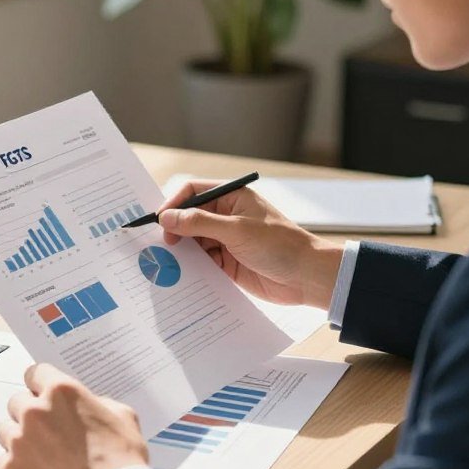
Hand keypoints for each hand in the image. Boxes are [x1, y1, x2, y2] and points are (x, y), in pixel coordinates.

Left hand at [0, 363, 147, 468]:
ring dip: (18, 438)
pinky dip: (16, 467)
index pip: (35, 373)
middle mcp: (35, 410)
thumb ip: (99, 403)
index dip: (39, 385)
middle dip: (28, 413)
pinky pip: (3, 460)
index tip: (42, 395)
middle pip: (17, 402)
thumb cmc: (121, 460)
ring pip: (5, 429)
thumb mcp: (123, 417)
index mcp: (62, 391)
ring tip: (38, 456)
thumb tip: (88, 404)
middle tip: (46, 432)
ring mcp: (19, 439)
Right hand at [158, 180, 341, 307]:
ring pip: (193, 241)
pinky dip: (191, 266)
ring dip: (182, 249)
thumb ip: (199, 223)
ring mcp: (226, 240)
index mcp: (232, 198)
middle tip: (162, 242)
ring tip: (168, 260)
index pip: (194, 192)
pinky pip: (202, 262)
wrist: (307, 277)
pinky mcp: (227, 263)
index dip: (174, 203)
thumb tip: (167, 217)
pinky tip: (183, 273)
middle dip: (174, 228)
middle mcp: (226, 217)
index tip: (160, 219)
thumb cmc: (280, 245)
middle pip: (189, 217)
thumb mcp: (236, 230)